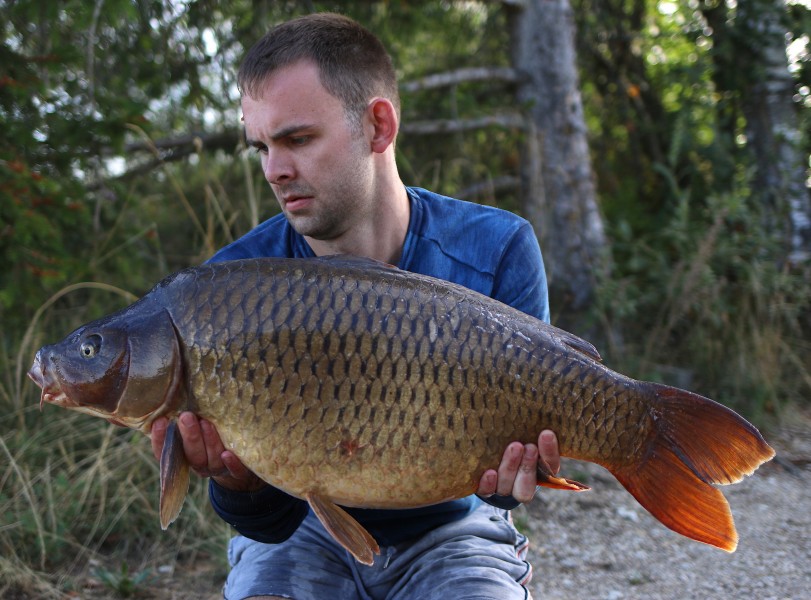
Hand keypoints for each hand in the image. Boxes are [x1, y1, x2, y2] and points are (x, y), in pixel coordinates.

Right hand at [150, 412, 265, 491]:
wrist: (237, 460)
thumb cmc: (210, 436)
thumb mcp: (195, 427)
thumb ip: (185, 419)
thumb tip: (174, 394)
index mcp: (184, 456)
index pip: (166, 452)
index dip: (160, 439)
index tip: (160, 421)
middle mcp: (200, 464)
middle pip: (192, 455)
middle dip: (189, 436)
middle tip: (186, 417)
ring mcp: (219, 469)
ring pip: (212, 459)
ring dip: (209, 441)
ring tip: (206, 422)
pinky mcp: (238, 472)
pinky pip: (235, 471)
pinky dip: (232, 463)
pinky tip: (228, 454)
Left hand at [476, 430, 559, 502]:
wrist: (483, 456)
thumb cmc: (508, 436)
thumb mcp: (523, 432)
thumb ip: (529, 425)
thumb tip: (537, 393)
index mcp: (538, 471)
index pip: (549, 466)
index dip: (549, 452)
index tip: (547, 433)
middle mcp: (522, 483)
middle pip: (529, 483)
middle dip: (528, 465)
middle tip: (527, 446)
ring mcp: (502, 489)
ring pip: (508, 487)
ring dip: (511, 468)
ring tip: (512, 448)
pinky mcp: (485, 490)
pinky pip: (487, 491)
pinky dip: (488, 483)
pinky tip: (489, 472)